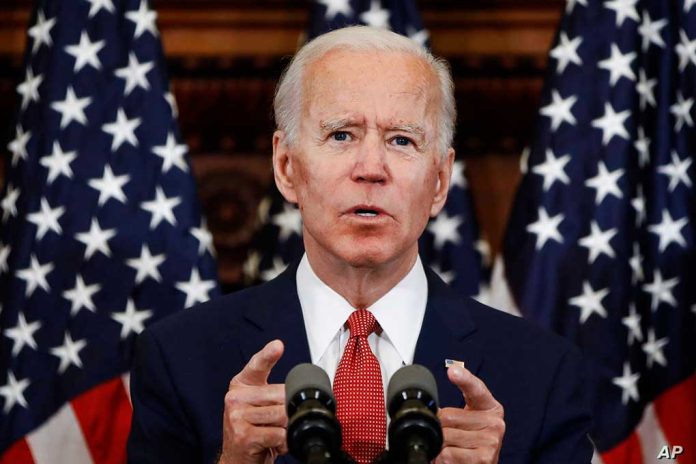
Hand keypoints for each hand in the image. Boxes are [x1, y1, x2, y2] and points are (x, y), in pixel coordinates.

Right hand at [218, 340, 287, 463]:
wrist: (237, 460)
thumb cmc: (252, 431)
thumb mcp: (259, 406)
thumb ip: (274, 393)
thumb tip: (299, 389)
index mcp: (241, 385)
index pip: (256, 366)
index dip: (268, 355)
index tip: (278, 346)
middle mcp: (235, 398)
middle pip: (280, 395)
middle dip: (289, 411)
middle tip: (282, 423)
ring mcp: (236, 417)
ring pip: (281, 415)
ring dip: (287, 428)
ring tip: (278, 434)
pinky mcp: (243, 436)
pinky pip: (278, 434)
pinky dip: (284, 442)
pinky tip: (275, 444)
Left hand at [435, 365, 504, 463]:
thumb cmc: (471, 442)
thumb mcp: (467, 420)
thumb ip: (454, 410)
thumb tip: (433, 411)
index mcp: (490, 407)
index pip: (476, 389)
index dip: (464, 379)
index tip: (453, 371)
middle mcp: (494, 423)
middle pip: (448, 416)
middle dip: (438, 427)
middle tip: (446, 435)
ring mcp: (491, 441)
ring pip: (445, 436)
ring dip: (439, 445)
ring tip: (450, 448)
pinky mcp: (484, 459)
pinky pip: (448, 454)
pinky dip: (442, 458)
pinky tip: (452, 459)